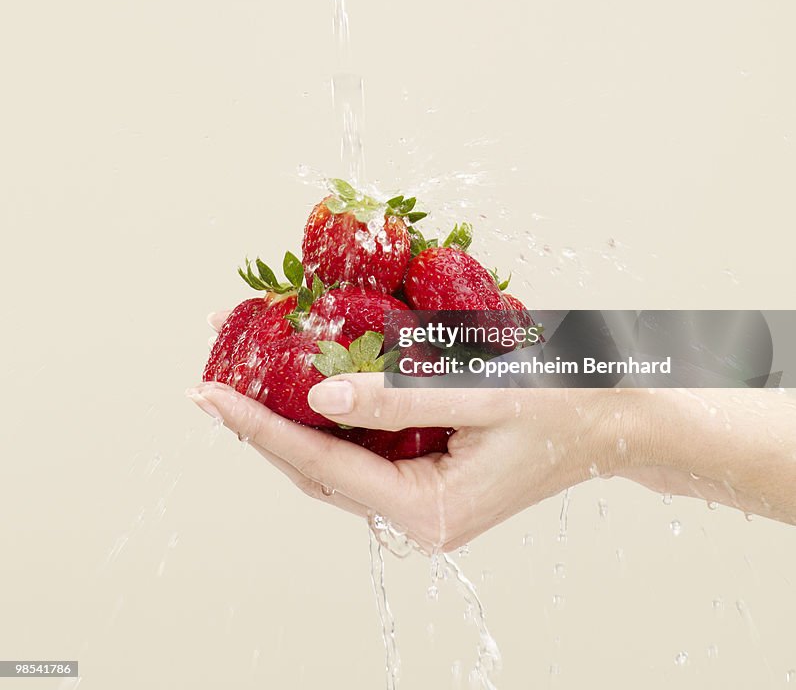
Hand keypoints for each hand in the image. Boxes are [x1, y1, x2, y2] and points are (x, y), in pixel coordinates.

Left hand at [188, 368, 634, 551]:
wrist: (616, 426)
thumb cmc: (562, 407)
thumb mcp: (482, 396)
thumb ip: (398, 397)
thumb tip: (319, 391)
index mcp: (429, 511)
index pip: (321, 465)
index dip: (259, 427)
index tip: (210, 396)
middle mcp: (417, 518)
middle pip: (317, 473)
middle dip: (261, 428)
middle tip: (210, 387)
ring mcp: (423, 505)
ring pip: (335, 468)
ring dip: (288, 426)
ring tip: (242, 388)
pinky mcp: (429, 485)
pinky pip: (363, 457)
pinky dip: (328, 425)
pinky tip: (305, 393)